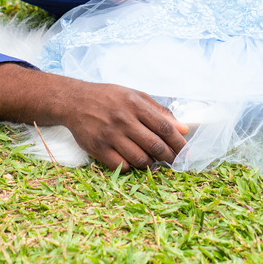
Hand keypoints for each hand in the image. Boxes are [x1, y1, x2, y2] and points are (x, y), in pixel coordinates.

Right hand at [59, 80, 189, 171]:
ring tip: (153, 161)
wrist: (75, 101)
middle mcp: (123, 120)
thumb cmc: (109, 98)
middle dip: (170, 157)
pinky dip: (131, 167)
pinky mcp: (98, 148)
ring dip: (151, 164)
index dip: (179, 143)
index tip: (187, 153)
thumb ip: (160, 111)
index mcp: (136, 104)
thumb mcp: (136, 96)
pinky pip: (122, 166)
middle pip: (155, 145)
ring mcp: (110, 135)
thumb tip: (184, 129)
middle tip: (174, 162)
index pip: (165, 127)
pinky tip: (133, 161)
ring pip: (140, 159)